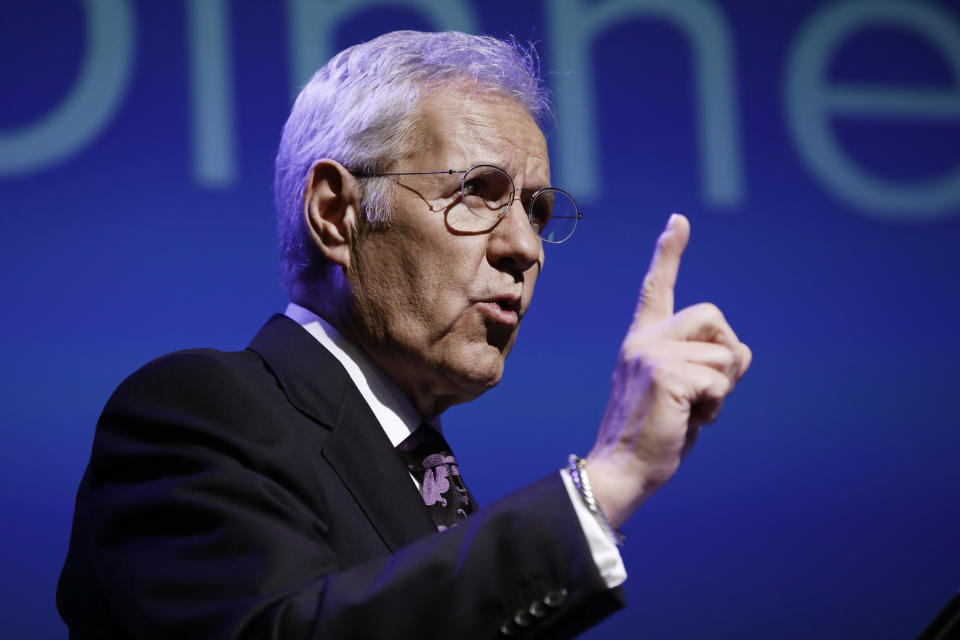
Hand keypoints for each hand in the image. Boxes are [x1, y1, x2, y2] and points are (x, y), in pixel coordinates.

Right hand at [585, 214, 751, 527]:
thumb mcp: (685, 393)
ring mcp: (651, 354)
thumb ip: (708, 366)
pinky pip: (719, 378)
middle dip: (726, 355)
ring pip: (724, 353)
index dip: (668, 253)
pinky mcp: (664, 373)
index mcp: (643, 341)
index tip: (679, 220)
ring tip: (693, 412)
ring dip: (722, 389)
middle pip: (714, 316)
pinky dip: (716, 405)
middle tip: (706, 393)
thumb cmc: (655, 435)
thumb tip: (743, 352)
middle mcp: (643, 339)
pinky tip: (690, 420)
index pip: (656, 288)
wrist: (623, 469)